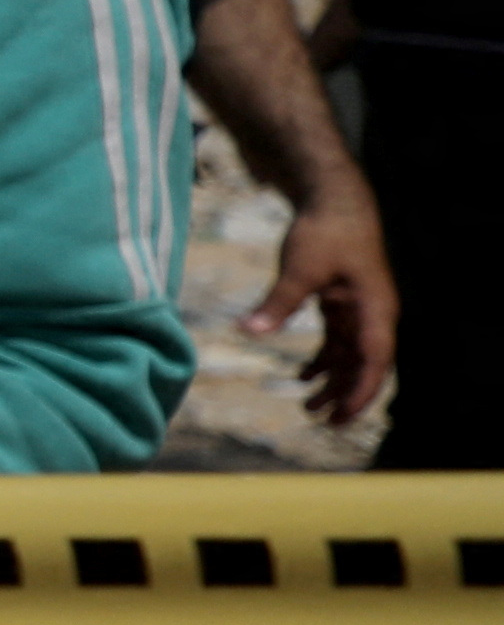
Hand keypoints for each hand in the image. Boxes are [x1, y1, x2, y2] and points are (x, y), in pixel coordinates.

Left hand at [247, 182, 397, 431]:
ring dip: (332, 382)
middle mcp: (374, 315)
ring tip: (308, 409)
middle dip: (347, 396)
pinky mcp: (345, 305)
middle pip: (365, 366)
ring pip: (351, 358)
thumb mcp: (299, 267)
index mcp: (375, 310)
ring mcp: (361, 311)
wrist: (334, 201)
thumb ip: (277, 302)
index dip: (361, 392)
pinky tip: (303, 376)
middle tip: (324, 423)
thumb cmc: (325, 232)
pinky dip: (323, 360)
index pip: (375, 361)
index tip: (342, 416)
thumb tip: (249, 331)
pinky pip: (339, 342)